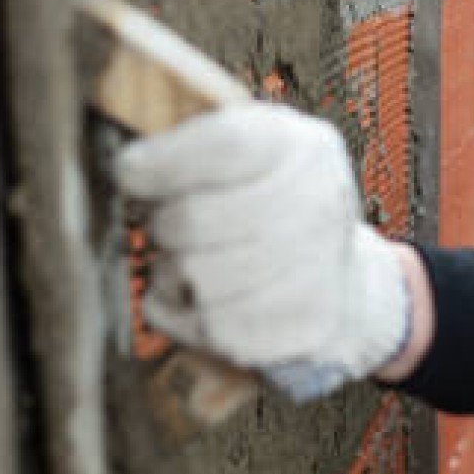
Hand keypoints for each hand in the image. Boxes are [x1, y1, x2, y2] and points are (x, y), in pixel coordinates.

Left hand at [115, 102, 410, 398]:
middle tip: (170, 226)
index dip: (163, 161)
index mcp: (302, 148)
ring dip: (171, 273)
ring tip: (190, 265)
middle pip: (193, 219)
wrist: (343, 285)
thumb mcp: (255, 151)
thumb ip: (198, 144)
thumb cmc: (275, 208)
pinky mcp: (297, 330)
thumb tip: (130, 165)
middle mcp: (318, 205)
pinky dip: (185, 317)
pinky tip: (204, 301)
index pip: (225, 144)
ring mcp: (314, 272)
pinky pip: (206, 326)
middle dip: (163, 224)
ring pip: (191, 277)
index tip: (130, 172)